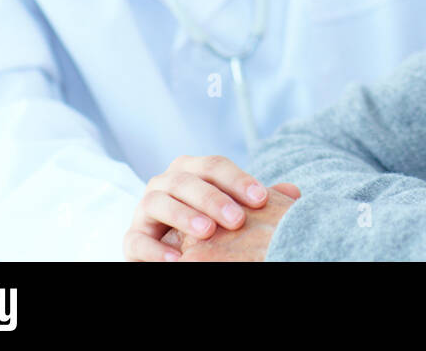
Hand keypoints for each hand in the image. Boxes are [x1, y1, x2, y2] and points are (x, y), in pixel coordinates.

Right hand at [122, 153, 293, 261]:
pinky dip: (155, 250)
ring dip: (184, 216)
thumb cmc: (211, 221)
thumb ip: (256, 200)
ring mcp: (146, 207)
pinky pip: (137, 240)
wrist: (173, 246)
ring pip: (159, 202)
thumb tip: (293, 192)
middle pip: (187, 180)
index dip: (239, 180)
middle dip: (213, 198)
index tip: (262, 199)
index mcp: (192, 169)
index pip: (215, 166)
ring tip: (207, 232)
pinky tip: (177, 259)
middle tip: (237, 219)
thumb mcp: (233, 209)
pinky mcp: (133, 236)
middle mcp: (166, 182)